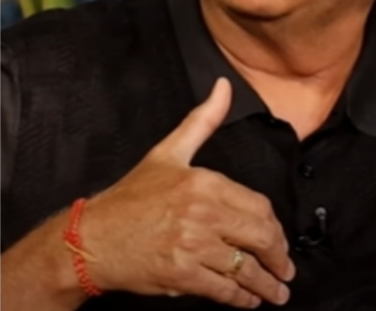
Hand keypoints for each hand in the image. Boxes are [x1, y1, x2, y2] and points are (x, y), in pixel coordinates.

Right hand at [79, 78, 295, 307]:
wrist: (89, 238)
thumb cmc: (131, 197)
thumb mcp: (168, 153)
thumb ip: (202, 121)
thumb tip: (224, 87)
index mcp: (205, 183)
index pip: (259, 207)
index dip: (275, 228)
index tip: (280, 240)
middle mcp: (202, 214)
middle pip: (258, 237)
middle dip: (278, 257)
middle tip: (286, 270)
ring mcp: (191, 246)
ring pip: (244, 267)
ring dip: (266, 284)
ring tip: (277, 293)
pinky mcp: (180, 274)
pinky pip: (221, 289)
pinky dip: (241, 298)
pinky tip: (250, 301)